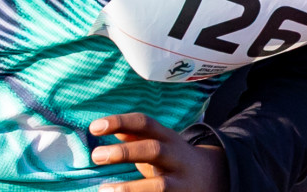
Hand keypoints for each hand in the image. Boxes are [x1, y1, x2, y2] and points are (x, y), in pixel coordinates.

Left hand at [88, 113, 226, 191]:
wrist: (212, 178)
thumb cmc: (172, 158)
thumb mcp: (158, 141)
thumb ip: (134, 135)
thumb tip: (105, 126)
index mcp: (167, 137)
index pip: (144, 123)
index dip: (119, 121)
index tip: (94, 127)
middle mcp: (176, 157)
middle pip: (152, 150)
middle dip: (124, 152)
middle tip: (96, 156)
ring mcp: (181, 183)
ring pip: (159, 186)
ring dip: (131, 189)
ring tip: (104, 190)